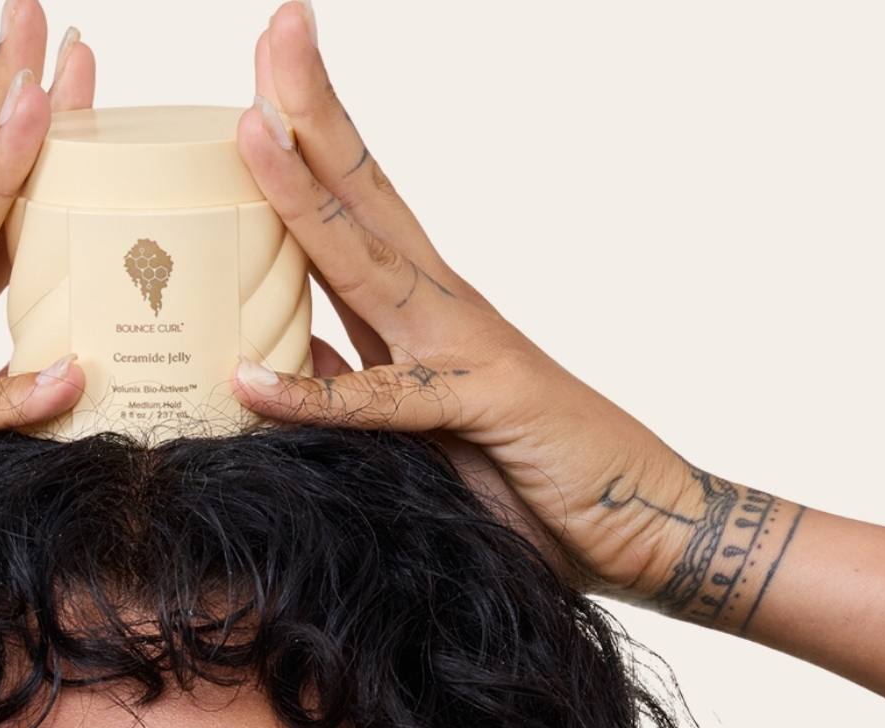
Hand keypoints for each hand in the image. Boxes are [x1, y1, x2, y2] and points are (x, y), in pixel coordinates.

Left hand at [231, 3, 705, 607]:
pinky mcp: (476, 409)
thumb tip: (282, 366)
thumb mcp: (422, 436)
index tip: (262, 77)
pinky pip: (381, 402)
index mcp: (424, 310)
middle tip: (274, 26)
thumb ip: (358, 394)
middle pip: (362, 194)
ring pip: (365, 261)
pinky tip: (249, 378)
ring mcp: (461, 349)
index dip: (310, 140)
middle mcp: (441, 309)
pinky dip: (314, 395)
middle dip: (312, 110)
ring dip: (303, 195)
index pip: (357, 206)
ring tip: (247, 130)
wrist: (637, 521)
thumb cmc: (532, 480)